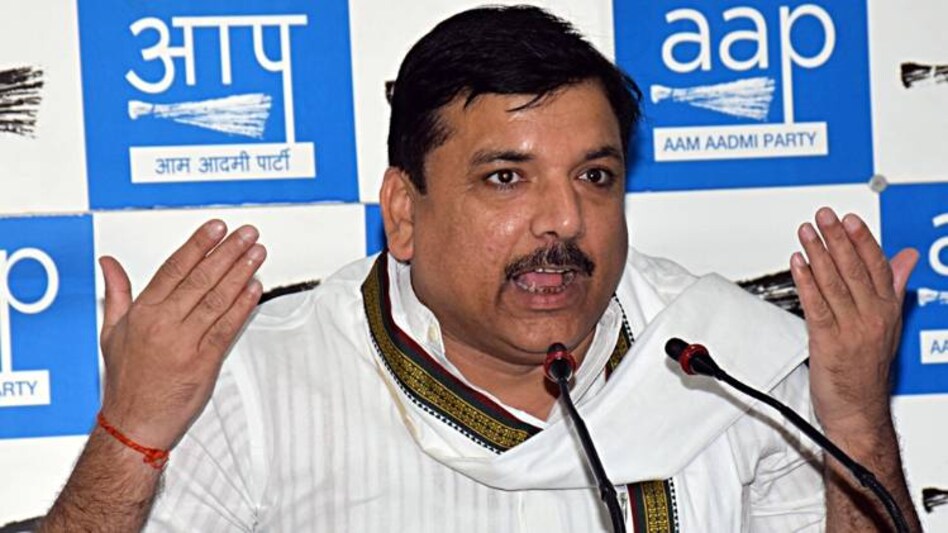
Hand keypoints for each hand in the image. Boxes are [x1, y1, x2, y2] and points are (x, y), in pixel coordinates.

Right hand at [97, 220, 265, 449]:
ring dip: (241, 272)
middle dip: (227, 251)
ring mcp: (185, 343)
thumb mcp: (111, 332)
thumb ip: (117, 293)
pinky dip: (243, 306)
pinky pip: (228, 327)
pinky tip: (255, 288)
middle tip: (246, 234)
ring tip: (256, 253)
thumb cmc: (126, 382)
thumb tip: (109, 264)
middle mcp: (164, 324)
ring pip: (218, 299)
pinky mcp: (204, 362)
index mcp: (143, 313)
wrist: (134, 424)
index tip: (215, 228)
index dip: (198, 245)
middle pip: (201, 278)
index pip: (175, 268)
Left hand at [790, 207, 917, 432]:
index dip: (863, 240)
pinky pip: (816, 307)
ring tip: (807, 232)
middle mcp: (872, 317)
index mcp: (887, 310)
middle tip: (825, 216)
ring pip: (834, 284)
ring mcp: (851, 330)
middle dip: (839, 239)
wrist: (859, 413)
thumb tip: (905, 257)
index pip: (878, 267)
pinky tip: (798, 265)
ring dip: (819, 255)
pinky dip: (806, 283)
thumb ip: (894, 286)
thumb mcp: (888, 324)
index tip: (851, 219)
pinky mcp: (828, 343)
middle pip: (855, 270)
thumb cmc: (868, 371)